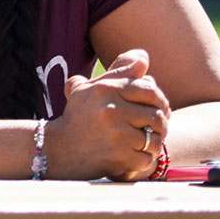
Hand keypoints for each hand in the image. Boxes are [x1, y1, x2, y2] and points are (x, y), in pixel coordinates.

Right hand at [50, 49, 172, 180]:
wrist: (58, 149)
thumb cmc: (78, 117)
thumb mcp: (92, 89)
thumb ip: (119, 72)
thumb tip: (144, 58)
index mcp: (106, 89)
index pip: (149, 89)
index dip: (160, 99)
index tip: (159, 108)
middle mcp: (112, 110)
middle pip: (156, 115)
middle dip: (161, 124)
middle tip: (157, 128)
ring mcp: (117, 134)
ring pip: (155, 138)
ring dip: (155, 143)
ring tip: (147, 144)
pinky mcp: (120, 157)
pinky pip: (147, 158)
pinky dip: (145, 160)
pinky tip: (135, 156)